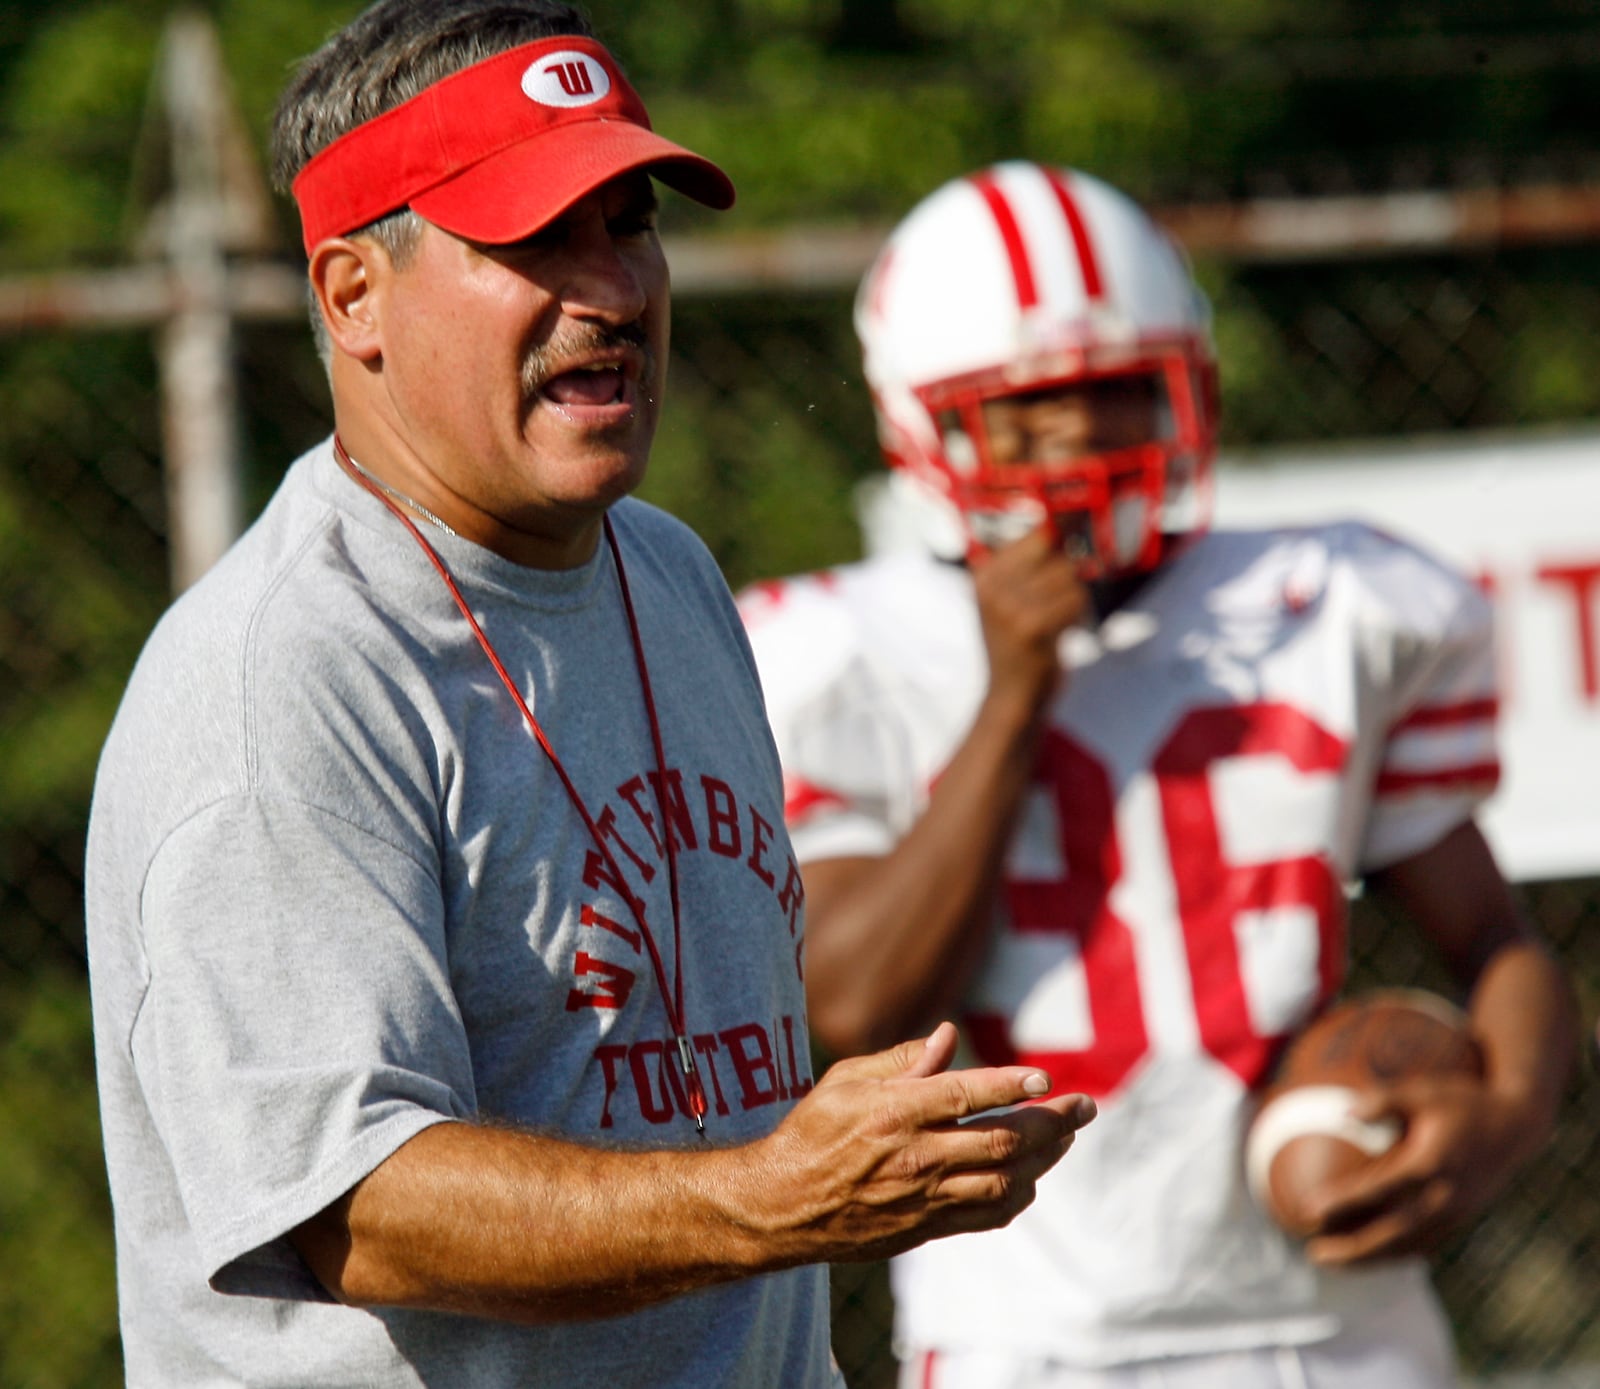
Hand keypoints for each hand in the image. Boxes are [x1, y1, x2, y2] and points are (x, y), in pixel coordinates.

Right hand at [756, 1021, 1095, 1264]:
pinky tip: (1032, 1176)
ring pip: (1004, 1180)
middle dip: (1052, 1123)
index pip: (966, 1095)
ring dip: (1045, 1159)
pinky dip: (1018, 1194)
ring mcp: (924, 1197)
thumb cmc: (812, 1132)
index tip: (1045, 1079)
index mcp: (895, 1112)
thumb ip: (902, 1059)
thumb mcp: (846, 1080)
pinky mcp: (926, 1227)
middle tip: (1084, 1107)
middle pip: (1002, 1140)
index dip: (1011, 1086)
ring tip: (1066, 1137)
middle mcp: (916, 1156)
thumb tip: (949, 1036)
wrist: (783, 1206)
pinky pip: (987, 1214)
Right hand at [971, 526, 1089, 720]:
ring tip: (1053, 622)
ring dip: (1072, 600)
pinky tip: (1060, 633)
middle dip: (1066, 581)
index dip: (1058, 549)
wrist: (1012, 696)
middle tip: (1050, 609)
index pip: (1038, 536)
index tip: (1056, 572)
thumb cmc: (1018, 644)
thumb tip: (1059, 522)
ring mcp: (1008, 606)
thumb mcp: (1007, 599)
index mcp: (983, 574)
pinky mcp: (1030, 626)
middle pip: (1057, 556)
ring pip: (1069, 577)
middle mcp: (990, 586)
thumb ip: (1026, 563)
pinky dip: (1077, 616)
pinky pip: (1075, 599)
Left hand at [1299, 1071, 1527, 1265]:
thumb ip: (1383, 1099)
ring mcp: (1457, 1213)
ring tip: (1333, 1261)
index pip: (1379, 1189)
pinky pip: (1425, 1245)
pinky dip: (1395, 1255)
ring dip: (1370, 1259)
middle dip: (1353, 1249)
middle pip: (1392, 1233)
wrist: (1515, 1126)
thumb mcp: (1423, 1091)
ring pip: (1408, 1247)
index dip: (1344, 1201)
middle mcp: (1445, 1196)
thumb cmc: (1461, 1103)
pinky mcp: (1463, 1220)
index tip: (1310, 1209)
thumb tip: (1344, 1112)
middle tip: (1313, 1254)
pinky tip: (1368, 1256)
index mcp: (1431, 1164)